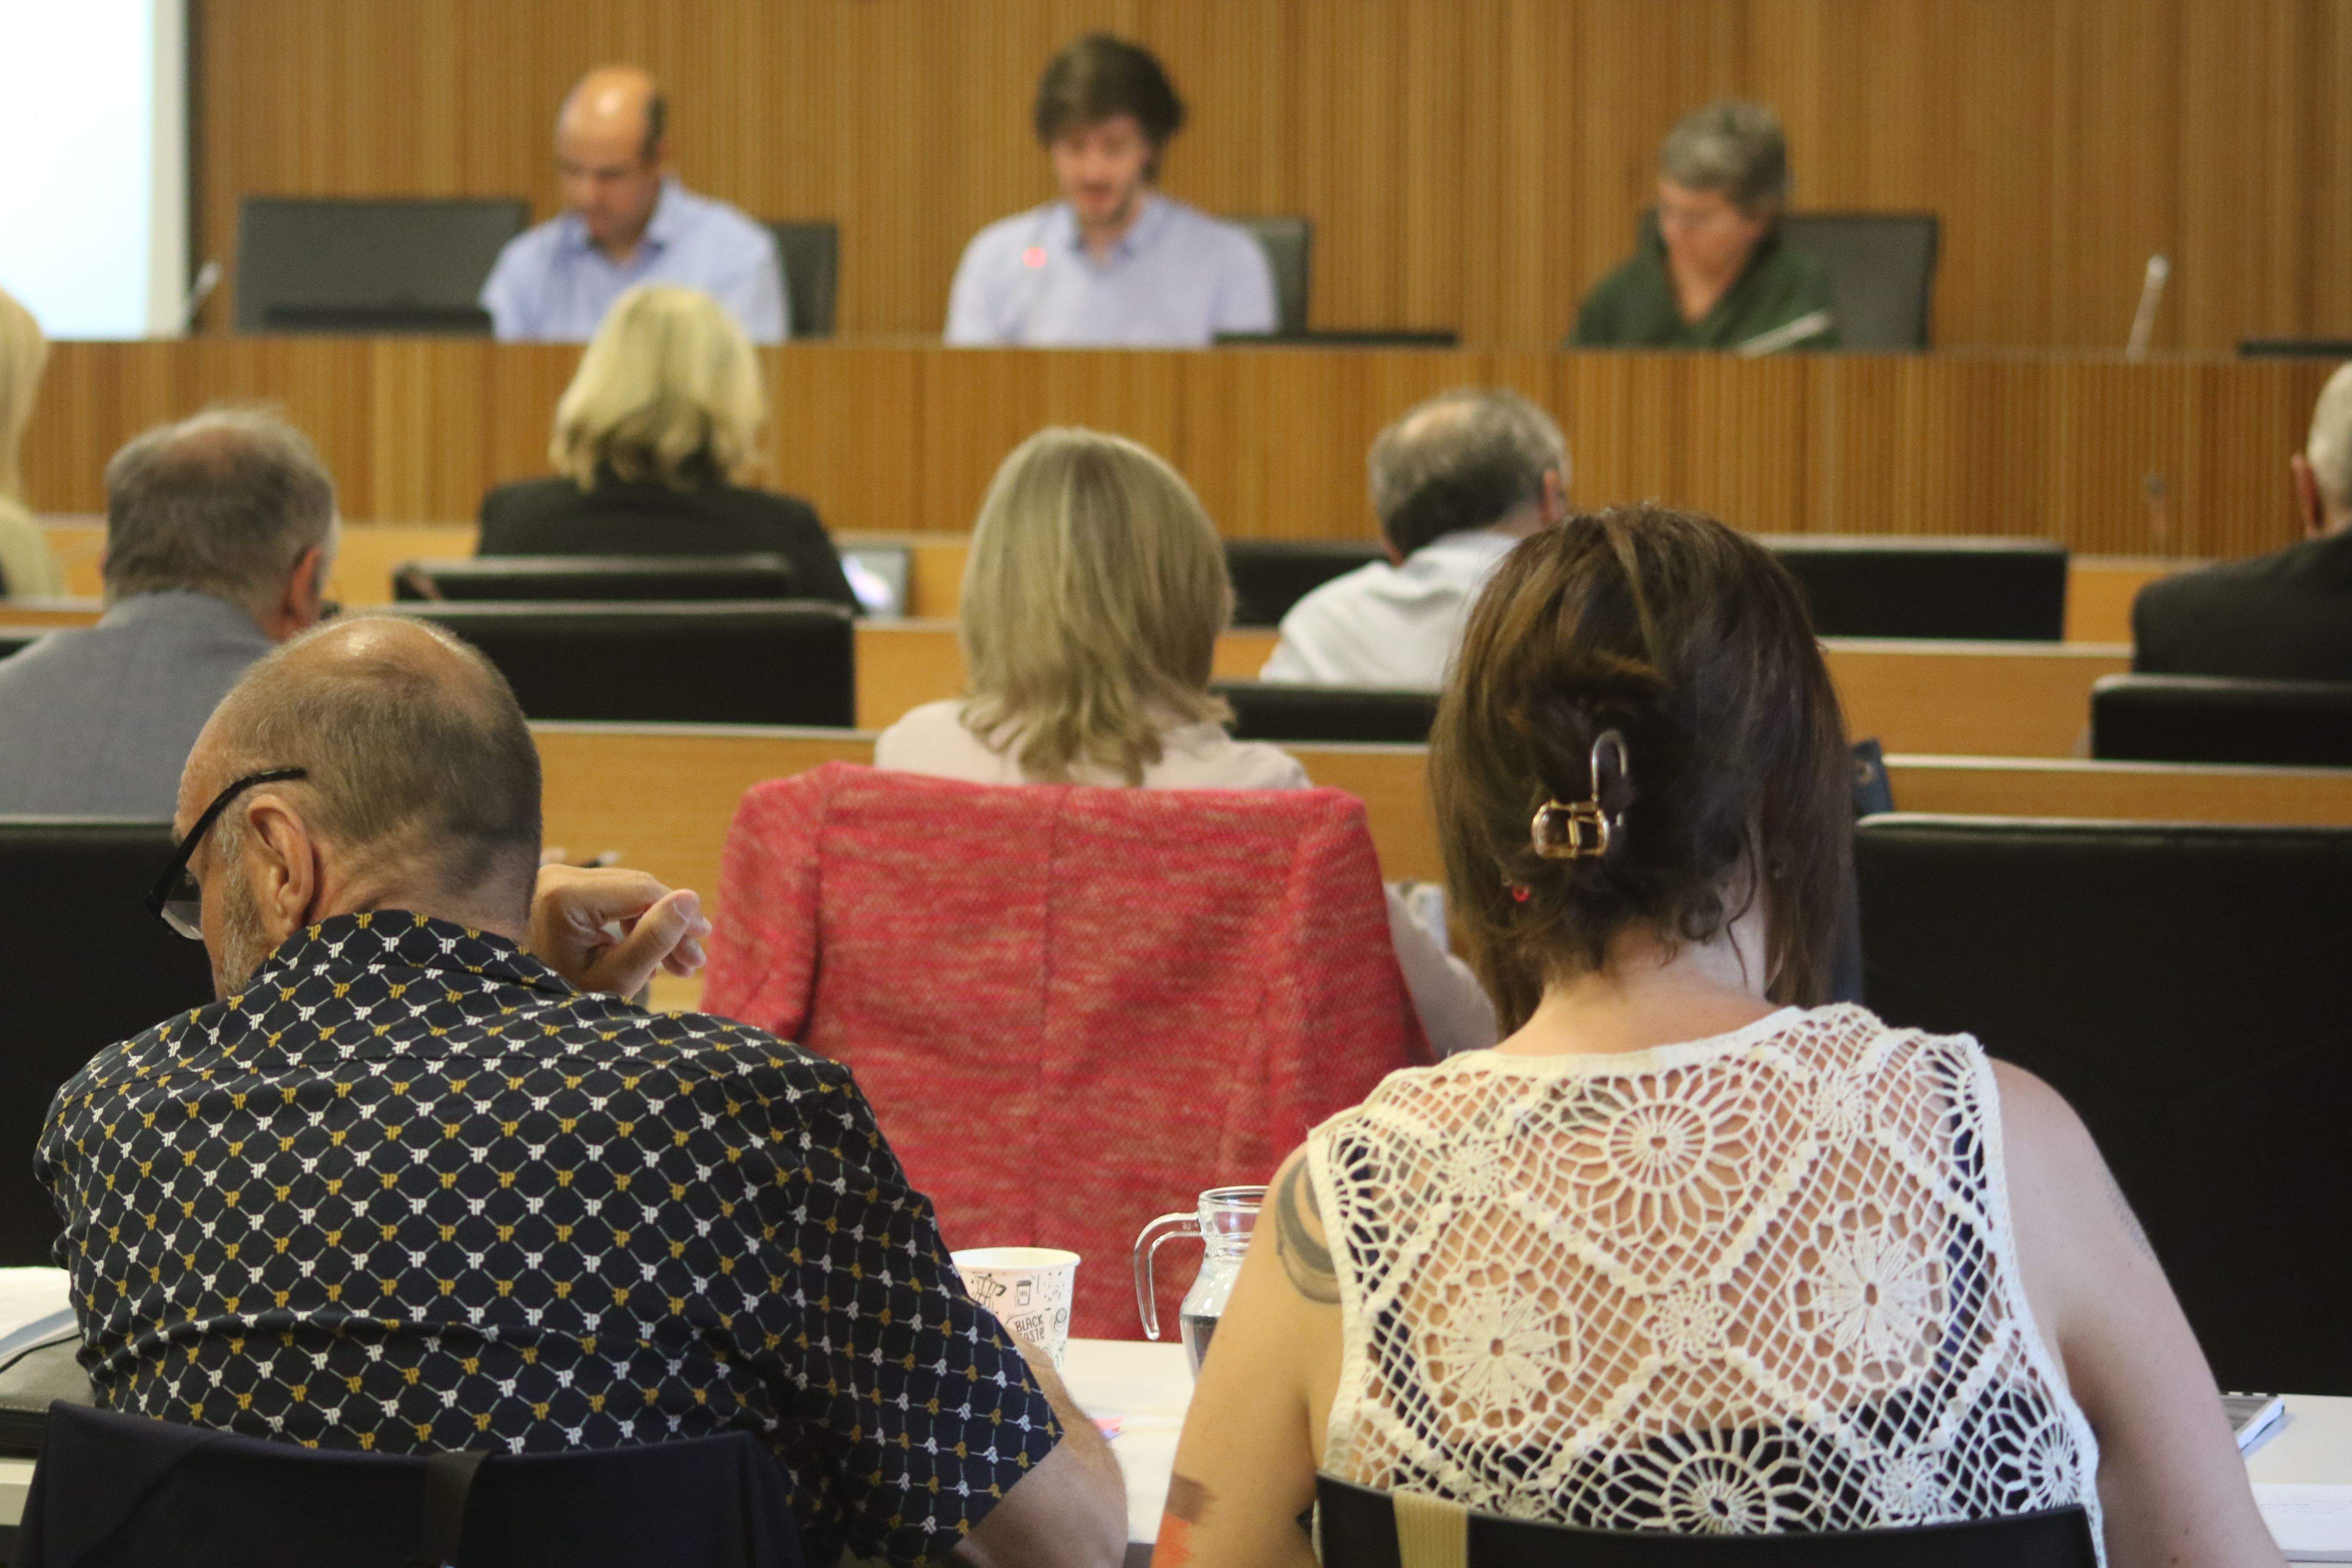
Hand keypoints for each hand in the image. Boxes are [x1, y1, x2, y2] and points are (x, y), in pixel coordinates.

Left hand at [526, 864, 711, 998]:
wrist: (508, 1010)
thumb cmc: (559, 999)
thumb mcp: (615, 978)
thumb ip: (654, 939)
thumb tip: (690, 899)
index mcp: (565, 896)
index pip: (642, 890)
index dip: (679, 914)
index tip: (702, 942)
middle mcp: (556, 876)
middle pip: (635, 889)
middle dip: (669, 924)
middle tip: (694, 962)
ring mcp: (553, 880)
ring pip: (624, 894)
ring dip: (652, 926)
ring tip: (677, 965)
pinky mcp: (555, 891)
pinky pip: (606, 900)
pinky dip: (628, 925)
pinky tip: (647, 955)